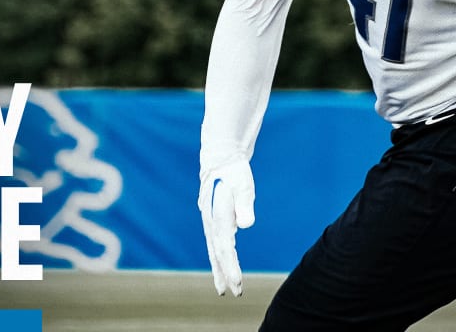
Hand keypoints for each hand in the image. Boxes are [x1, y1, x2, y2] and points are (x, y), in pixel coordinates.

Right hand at [198, 158, 255, 295]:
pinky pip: (216, 244)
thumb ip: (245, 204)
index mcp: (217, 216)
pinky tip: (223, 268)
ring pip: (214, 251)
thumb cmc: (234, 173)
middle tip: (233, 293)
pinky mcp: (213, 221)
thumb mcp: (243, 185)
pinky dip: (219, 259)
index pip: (224, 247)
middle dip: (225, 274)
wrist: (220, 161)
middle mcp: (210, 222)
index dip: (230, 267)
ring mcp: (210, 222)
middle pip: (217, 253)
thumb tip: (245, 225)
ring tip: (223, 289)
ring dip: (219, 270)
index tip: (236, 283)